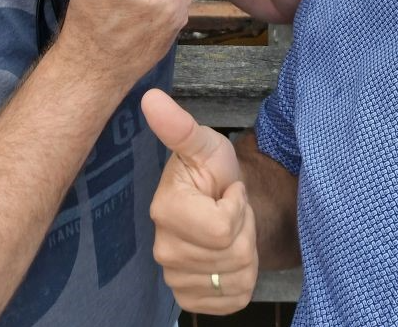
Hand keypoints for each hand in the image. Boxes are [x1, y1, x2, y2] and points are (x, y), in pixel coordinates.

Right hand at [142, 89, 257, 313]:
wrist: (222, 204)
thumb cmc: (213, 171)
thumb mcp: (205, 144)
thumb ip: (180, 126)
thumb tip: (151, 97)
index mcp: (164, 211)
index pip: (223, 228)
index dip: (238, 205)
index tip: (228, 190)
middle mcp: (163, 251)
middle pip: (234, 254)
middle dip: (245, 227)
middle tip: (231, 209)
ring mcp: (175, 279)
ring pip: (238, 278)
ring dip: (247, 251)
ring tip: (232, 229)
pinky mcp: (190, 300)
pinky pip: (236, 300)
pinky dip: (244, 279)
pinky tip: (229, 256)